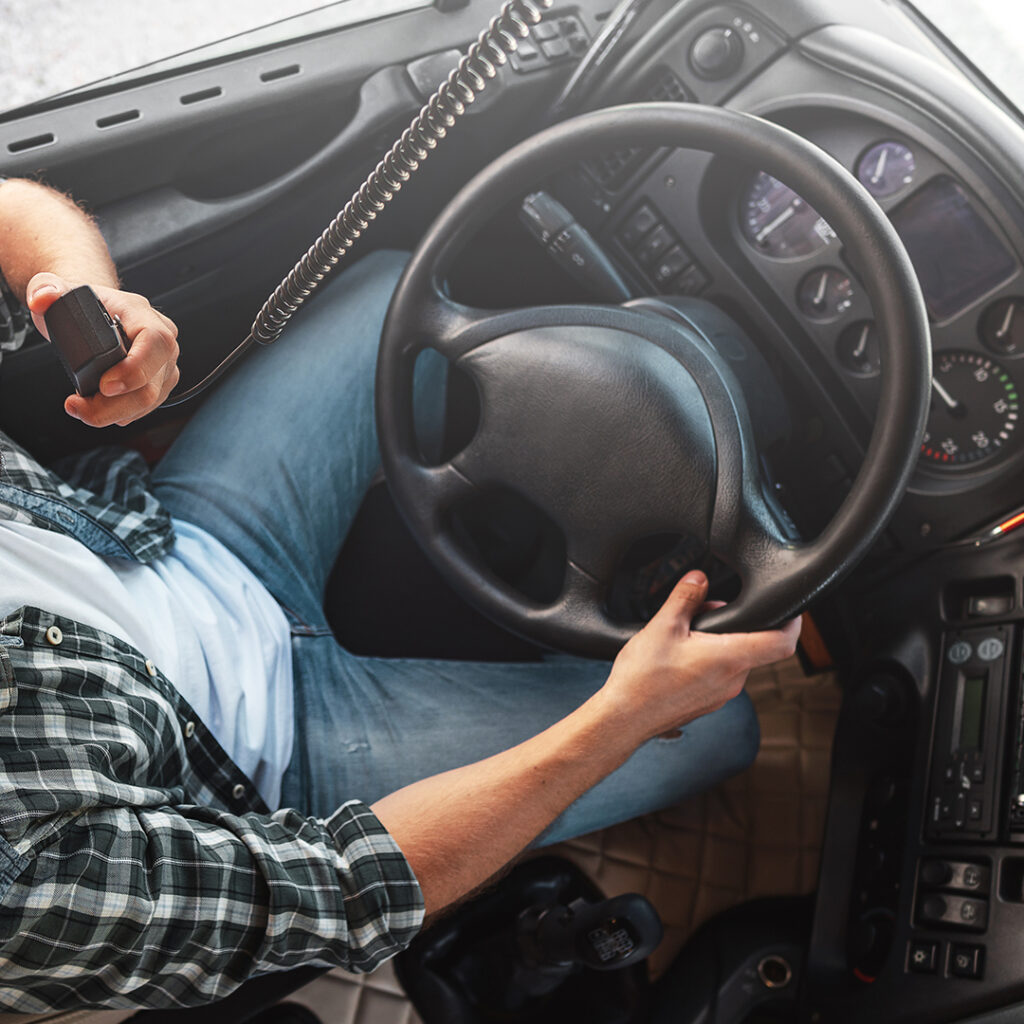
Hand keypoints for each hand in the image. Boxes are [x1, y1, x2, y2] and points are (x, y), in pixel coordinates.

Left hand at [26, 273, 179, 426]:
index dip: (135, 368)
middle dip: (115, 405)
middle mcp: (162, 342)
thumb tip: (41, 299)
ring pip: (150, 400)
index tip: (104, 385)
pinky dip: (120, 414)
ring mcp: (163, 365)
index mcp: (142, 315)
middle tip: (81, 407)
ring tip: (82, 409)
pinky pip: (146, 407)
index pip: (155, 342)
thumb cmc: (83, 304)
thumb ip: (45, 289)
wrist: (97, 313)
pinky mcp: (159, 383)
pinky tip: (99, 409)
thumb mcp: (57, 290)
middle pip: (151, 384)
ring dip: (114, 413)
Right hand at [600, 570, 800, 742]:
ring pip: (735, 660)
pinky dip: (709, 660)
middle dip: (734, 624)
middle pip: (753, 645)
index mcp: (729, 658)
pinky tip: (680, 656)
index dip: (792, 622)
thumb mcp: (662, 626)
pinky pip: (720, 675)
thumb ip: (685, 598)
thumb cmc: (642, 679)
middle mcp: (733, 680)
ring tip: (685, 635)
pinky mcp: (708, 702)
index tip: (790, 609)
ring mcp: (722, 695)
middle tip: (704, 612)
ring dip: (719, 642)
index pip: (781, 643)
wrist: (624, 717)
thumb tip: (698, 579)